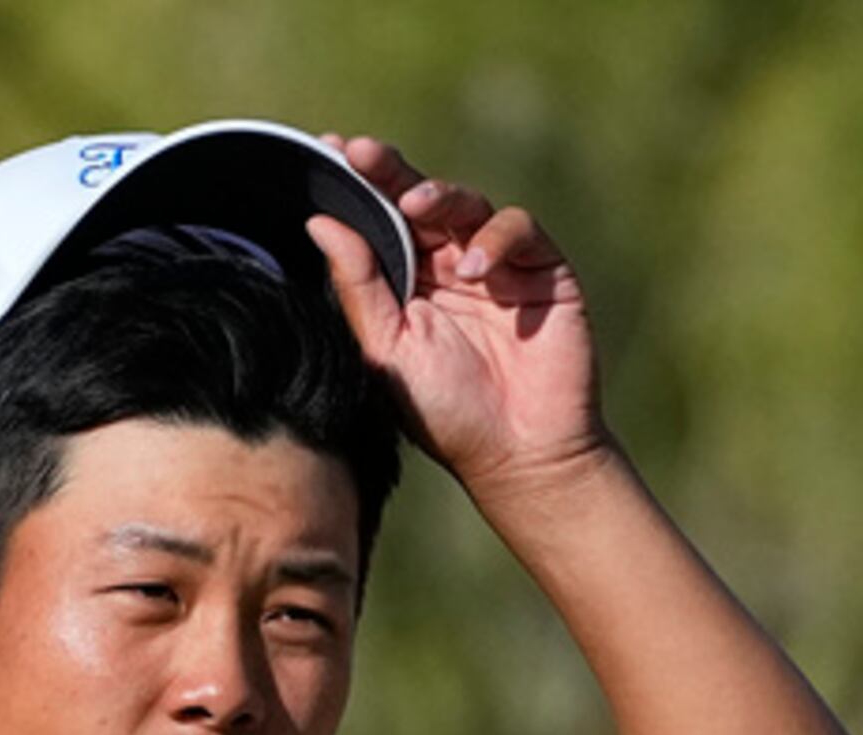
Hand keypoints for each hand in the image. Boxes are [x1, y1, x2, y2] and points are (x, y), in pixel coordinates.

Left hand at [308, 133, 607, 500]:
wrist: (520, 455)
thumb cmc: (448, 413)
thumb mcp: (387, 350)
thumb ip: (358, 287)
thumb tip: (319, 222)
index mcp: (408, 282)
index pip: (380, 220)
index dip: (359, 185)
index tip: (329, 152)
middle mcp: (450, 265)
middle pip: (418, 199)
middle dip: (390, 172)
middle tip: (363, 153)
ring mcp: (498, 265)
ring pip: (466, 204)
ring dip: (440, 197)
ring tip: (418, 209)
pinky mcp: (542, 270)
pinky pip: (519, 229)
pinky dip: (497, 239)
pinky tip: (476, 269)